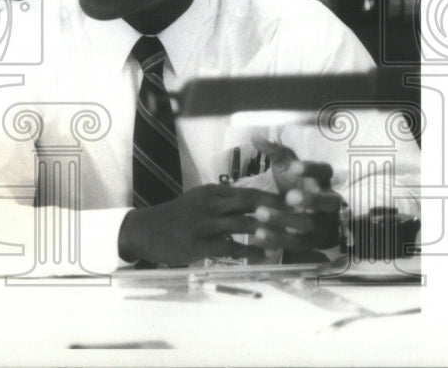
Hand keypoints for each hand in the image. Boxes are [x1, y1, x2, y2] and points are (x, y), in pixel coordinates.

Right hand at [117, 184, 286, 265]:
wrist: (146, 230)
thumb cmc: (175, 217)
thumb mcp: (198, 200)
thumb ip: (222, 201)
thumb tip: (249, 203)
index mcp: (211, 192)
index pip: (249, 191)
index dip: (273, 197)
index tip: (296, 203)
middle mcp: (209, 203)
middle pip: (250, 203)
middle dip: (277, 210)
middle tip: (301, 218)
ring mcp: (204, 223)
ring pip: (242, 223)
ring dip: (267, 230)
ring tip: (289, 238)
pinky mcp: (198, 243)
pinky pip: (230, 246)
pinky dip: (250, 251)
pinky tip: (265, 256)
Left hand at [251, 135, 341, 248]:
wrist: (300, 212)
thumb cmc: (293, 183)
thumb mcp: (285, 166)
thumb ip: (273, 152)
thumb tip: (256, 136)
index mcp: (322, 179)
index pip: (324, 171)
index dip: (312, 169)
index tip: (295, 167)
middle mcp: (328, 202)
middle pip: (327, 202)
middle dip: (310, 200)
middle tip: (289, 196)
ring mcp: (323, 224)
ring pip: (310, 225)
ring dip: (286, 221)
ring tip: (261, 214)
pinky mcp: (313, 242)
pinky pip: (298, 244)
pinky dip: (278, 240)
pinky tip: (258, 235)